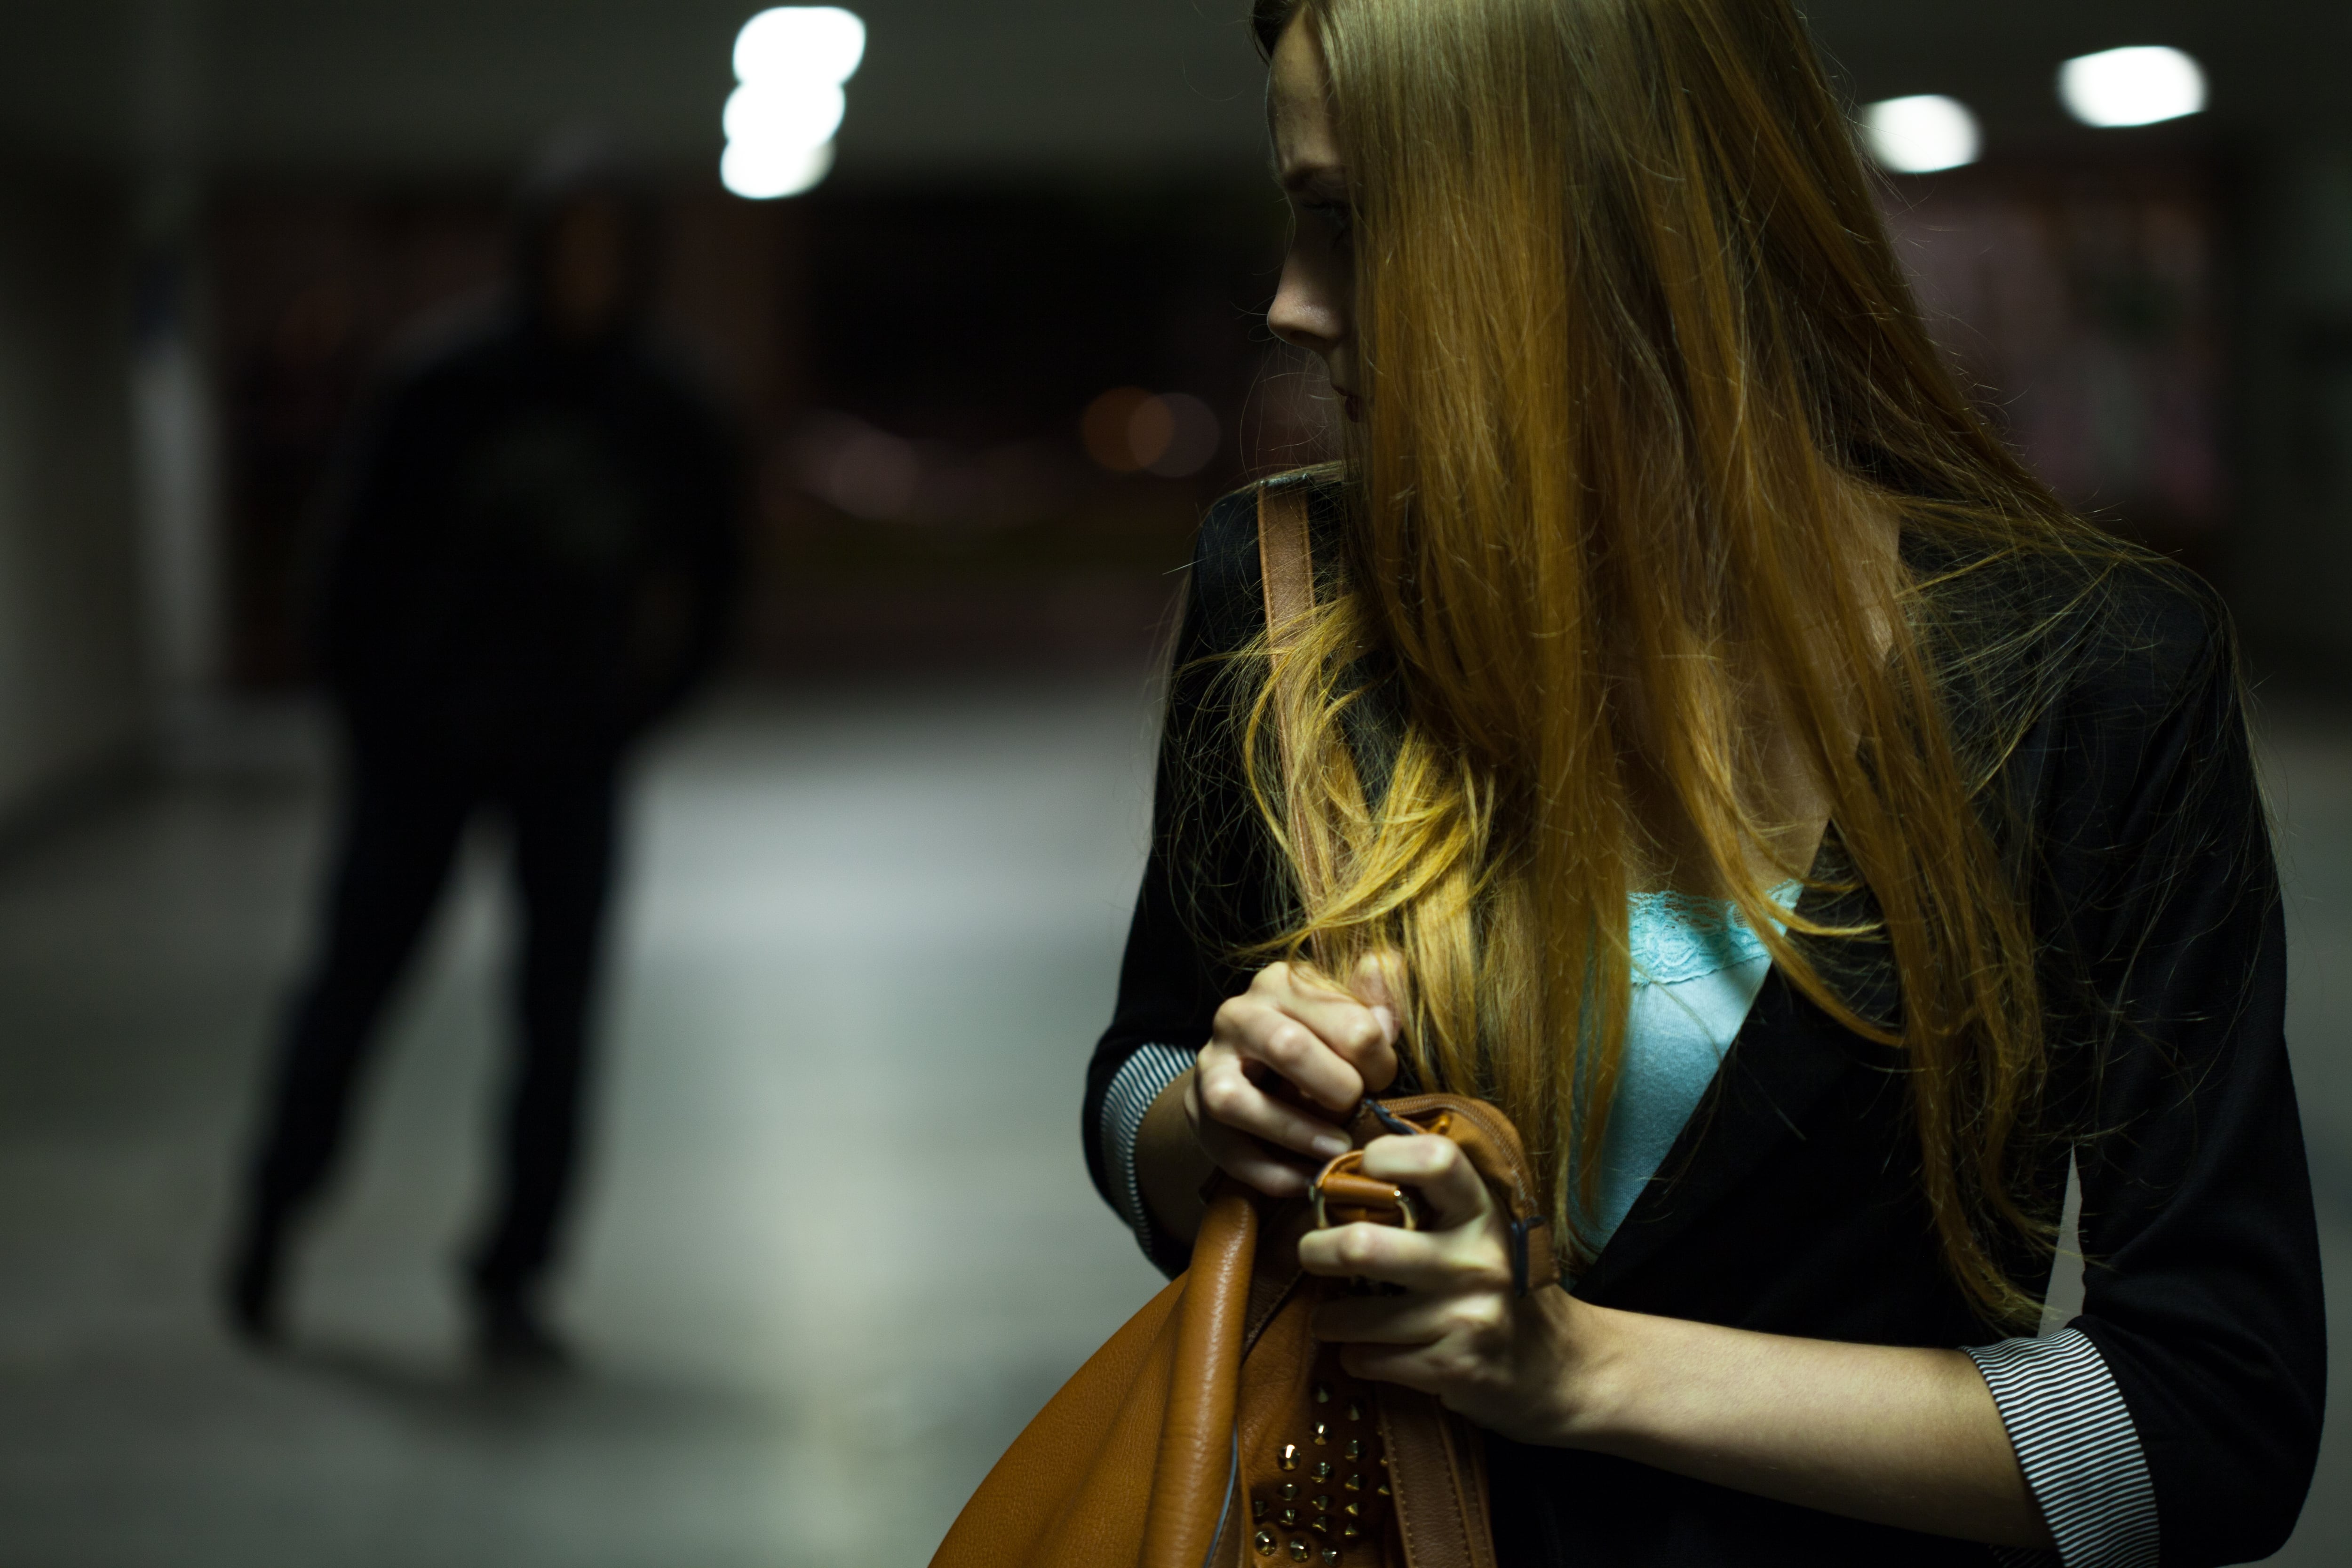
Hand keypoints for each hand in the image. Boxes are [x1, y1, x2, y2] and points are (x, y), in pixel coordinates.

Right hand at [1187, 956, 1401, 1197]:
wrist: (1253, 1073)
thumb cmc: (1318, 1042)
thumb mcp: (1350, 1012)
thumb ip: (1376, 995)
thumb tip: (1387, 968)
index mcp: (1282, 983)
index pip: (1345, 1017)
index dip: (1377, 1058)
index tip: (1383, 1079)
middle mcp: (1237, 1016)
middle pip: (1285, 1047)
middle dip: (1334, 1087)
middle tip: (1357, 1108)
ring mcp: (1210, 1067)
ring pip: (1236, 1101)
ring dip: (1295, 1131)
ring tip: (1336, 1148)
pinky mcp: (1197, 1114)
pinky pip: (1229, 1151)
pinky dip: (1272, 1173)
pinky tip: (1307, 1180)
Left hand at [1298, 1130, 1582, 1442]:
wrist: (1556, 1369)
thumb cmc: (1498, 1286)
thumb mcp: (1480, 1230)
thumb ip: (1429, 1199)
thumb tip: (1343, 1167)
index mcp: (1481, 1213)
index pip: (1434, 1160)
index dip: (1383, 1157)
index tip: (1358, 1172)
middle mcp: (1476, 1260)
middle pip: (1363, 1245)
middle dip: (1317, 1251)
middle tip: (1312, 1253)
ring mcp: (1466, 1318)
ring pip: (1351, 1316)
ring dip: (1328, 1318)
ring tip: (1334, 1314)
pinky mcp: (1453, 1370)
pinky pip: (1366, 1359)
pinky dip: (1353, 1356)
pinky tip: (1368, 1350)